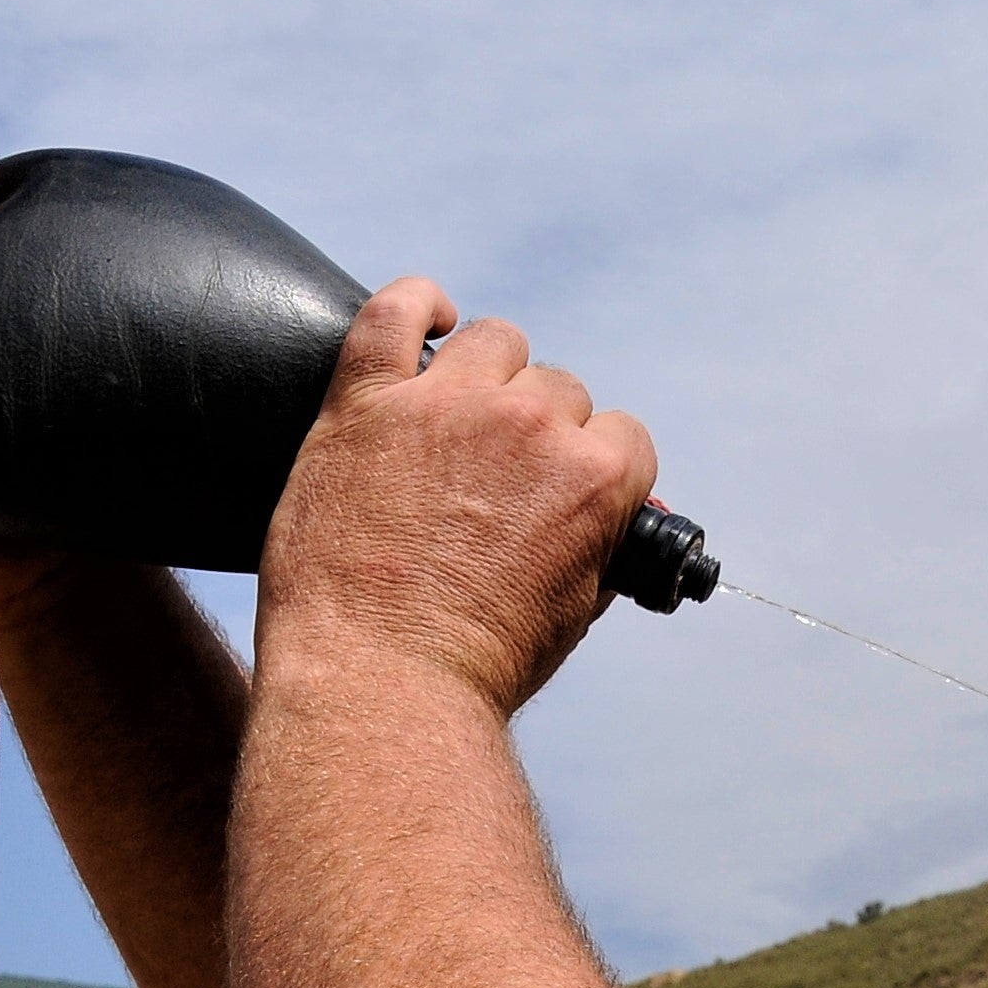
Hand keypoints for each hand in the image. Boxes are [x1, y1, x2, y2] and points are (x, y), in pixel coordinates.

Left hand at [259, 282, 658, 717]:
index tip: (566, 487)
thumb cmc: (472, 666)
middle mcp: (528, 426)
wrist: (379, 684)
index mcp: (591, 479)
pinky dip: (415, 303)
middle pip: (558, 390)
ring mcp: (444, 406)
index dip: (597, 465)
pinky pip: (393, 313)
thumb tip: (610, 539)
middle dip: (538, 430)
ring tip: (463, 411)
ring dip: (490, 371)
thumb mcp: (568, 617)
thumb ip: (598, 557)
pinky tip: (427, 317)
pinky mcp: (364, 403)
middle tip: (500, 477)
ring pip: (495, 342)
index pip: (622, 437)